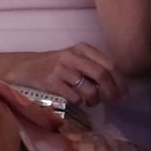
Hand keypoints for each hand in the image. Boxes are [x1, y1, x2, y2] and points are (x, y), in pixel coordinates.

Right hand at [11, 43, 127, 106]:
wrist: (25, 68)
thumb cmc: (55, 66)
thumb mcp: (75, 59)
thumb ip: (94, 66)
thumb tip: (119, 85)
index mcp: (82, 48)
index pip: (110, 64)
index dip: (121, 81)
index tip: (124, 93)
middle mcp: (72, 56)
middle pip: (102, 75)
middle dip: (112, 92)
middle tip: (113, 102)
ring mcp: (61, 69)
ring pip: (90, 89)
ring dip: (95, 100)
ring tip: (91, 102)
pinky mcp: (51, 82)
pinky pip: (74, 97)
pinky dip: (79, 102)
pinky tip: (75, 100)